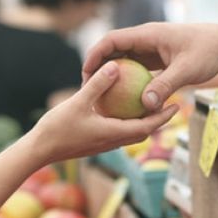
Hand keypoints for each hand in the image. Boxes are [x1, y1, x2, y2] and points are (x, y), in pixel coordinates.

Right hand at [31, 61, 178, 164]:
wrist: (39, 151)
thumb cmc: (57, 128)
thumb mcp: (78, 102)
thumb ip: (98, 85)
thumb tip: (115, 66)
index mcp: (114, 134)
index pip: (147, 127)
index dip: (164, 117)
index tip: (177, 105)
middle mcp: (113, 142)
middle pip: (144, 131)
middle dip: (159, 119)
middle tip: (171, 103)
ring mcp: (104, 144)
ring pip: (131, 133)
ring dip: (144, 121)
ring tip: (151, 104)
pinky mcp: (96, 143)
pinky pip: (118, 131)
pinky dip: (127, 121)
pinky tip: (122, 108)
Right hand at [82, 23, 217, 110]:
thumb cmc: (208, 52)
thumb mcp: (187, 70)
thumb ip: (165, 86)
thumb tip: (145, 105)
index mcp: (148, 35)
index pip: (112, 40)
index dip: (95, 55)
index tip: (85, 73)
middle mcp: (146, 40)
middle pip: (114, 51)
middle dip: (98, 68)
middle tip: (88, 89)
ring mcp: (151, 50)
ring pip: (124, 61)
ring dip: (113, 77)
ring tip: (101, 97)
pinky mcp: (158, 59)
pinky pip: (137, 70)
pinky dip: (129, 83)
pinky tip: (125, 102)